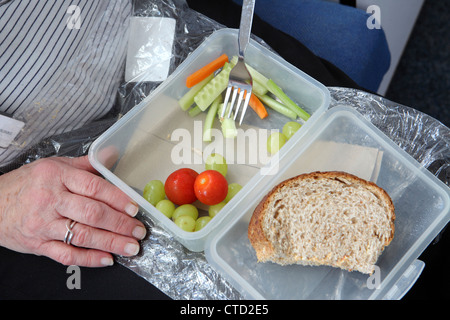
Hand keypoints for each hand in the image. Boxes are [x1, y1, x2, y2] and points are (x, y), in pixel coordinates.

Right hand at [0, 156, 145, 266]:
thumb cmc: (27, 183)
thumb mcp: (54, 166)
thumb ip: (86, 164)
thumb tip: (113, 153)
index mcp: (57, 177)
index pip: (93, 186)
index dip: (117, 198)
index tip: (134, 207)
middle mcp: (51, 200)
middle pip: (91, 213)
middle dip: (120, 224)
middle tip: (139, 231)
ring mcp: (44, 224)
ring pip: (82, 236)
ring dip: (111, 243)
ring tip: (131, 247)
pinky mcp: (38, 244)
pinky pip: (66, 255)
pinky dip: (89, 259)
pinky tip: (107, 259)